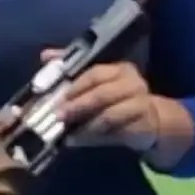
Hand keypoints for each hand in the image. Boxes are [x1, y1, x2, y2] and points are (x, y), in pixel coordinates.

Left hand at [42, 49, 162, 152]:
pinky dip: (95, 135)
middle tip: (58, 115)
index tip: (59, 96)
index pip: (95, 74)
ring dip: (85, 124)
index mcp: (118, 69)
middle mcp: (133, 83)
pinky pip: (116, 131)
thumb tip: (46, 56)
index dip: (76, 86)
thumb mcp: (94, 85)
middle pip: (102, 94)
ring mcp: (141, 103)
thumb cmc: (114, 100)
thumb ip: (71, 69)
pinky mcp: (144, 124)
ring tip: (67, 130)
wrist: (148, 122)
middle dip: (77, 105)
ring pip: (108, 114)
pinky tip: (80, 138)